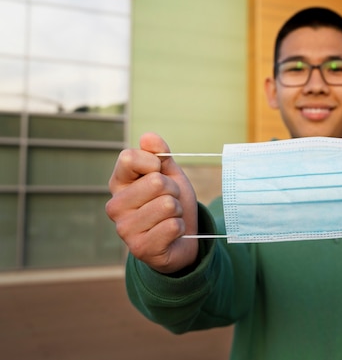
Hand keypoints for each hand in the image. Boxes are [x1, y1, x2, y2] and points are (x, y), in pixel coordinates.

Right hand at [105, 133, 198, 273]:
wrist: (183, 239)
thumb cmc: (172, 203)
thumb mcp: (170, 175)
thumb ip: (160, 155)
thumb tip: (148, 137)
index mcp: (118, 184)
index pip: (129, 157)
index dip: (154, 162)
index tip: (159, 173)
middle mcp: (115, 206)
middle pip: (156, 182)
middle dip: (173, 191)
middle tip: (170, 203)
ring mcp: (124, 229)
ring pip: (167, 205)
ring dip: (177, 211)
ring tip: (170, 219)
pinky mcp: (139, 248)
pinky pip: (173, 226)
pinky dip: (180, 229)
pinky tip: (171, 235)